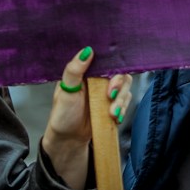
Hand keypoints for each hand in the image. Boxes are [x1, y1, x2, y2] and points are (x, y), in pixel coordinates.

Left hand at [41, 48, 132, 181]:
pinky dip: (123, 110)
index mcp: (86, 71)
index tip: (110, 81)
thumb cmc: (62, 114)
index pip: (106, 61)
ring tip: (111, 113)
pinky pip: (126, 102)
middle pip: (121, 74)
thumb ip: (74, 70)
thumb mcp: (66, 91)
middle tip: (110, 97)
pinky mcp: (113, 104)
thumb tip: (86, 50)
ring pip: (126, 88)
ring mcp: (107, 92)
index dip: (113, 68)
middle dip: (118, 87)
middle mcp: (98, 79)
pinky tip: (114, 117)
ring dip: (121, 101)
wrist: (69, 139)